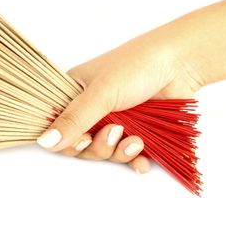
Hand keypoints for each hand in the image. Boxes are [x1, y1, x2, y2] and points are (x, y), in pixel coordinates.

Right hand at [37, 33, 202, 173]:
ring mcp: (115, 121)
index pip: (59, 126)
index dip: (67, 140)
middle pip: (82, 145)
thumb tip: (44, 142)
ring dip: (119, 152)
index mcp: (75, 93)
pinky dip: (135, 161)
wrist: (182, 64)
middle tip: (115, 133)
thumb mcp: (100, 94)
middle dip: (99, 146)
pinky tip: (143, 158)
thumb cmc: (136, 66)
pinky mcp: (137, 131)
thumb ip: (73, 120)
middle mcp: (92, 109)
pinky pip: (129, 157)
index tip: (83, 139)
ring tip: (136, 139)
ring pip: (105, 152)